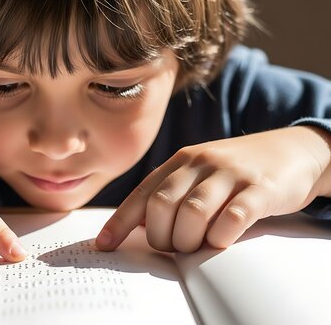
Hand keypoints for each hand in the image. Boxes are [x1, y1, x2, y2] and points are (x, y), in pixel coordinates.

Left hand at [96, 126, 330, 252]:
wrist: (292, 149)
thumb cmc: (236, 169)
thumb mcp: (200, 172)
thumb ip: (173, 193)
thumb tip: (140, 227)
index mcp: (181, 161)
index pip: (142, 193)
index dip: (120, 221)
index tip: (104, 245)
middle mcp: (201, 163)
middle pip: (162, 205)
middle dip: (161, 236)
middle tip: (173, 246)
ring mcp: (230, 174)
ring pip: (193, 212)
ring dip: (188, 239)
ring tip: (196, 245)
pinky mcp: (260, 189)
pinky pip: (232, 216)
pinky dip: (220, 235)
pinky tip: (221, 239)